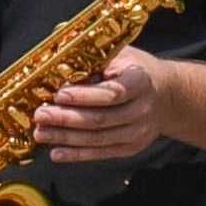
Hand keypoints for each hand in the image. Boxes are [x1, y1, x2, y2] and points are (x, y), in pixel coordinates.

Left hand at [33, 48, 163, 162]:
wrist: (165, 95)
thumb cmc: (134, 70)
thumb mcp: (121, 55)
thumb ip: (93, 57)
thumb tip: (58, 51)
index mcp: (141, 81)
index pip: (113, 93)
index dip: (84, 96)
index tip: (59, 94)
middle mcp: (143, 109)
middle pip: (101, 119)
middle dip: (66, 118)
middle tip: (40, 115)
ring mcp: (139, 131)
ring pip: (98, 139)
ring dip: (66, 138)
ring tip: (40, 133)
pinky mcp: (131, 147)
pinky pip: (101, 153)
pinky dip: (77, 154)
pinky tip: (56, 153)